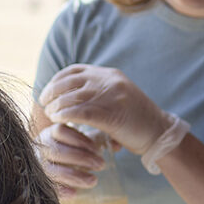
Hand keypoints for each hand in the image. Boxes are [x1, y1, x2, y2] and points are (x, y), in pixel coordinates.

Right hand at [33, 120, 108, 196]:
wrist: (51, 165)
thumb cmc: (69, 150)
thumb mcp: (82, 142)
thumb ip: (98, 140)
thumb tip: (118, 145)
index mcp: (50, 133)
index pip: (60, 131)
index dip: (78, 139)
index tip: (97, 148)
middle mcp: (41, 147)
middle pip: (57, 150)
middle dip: (80, 158)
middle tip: (101, 165)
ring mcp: (36, 164)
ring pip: (50, 168)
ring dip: (73, 175)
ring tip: (93, 181)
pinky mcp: (37, 180)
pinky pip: (46, 185)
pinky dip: (60, 189)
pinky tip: (74, 193)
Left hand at [38, 64, 173, 154]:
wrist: (158, 133)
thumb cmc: (134, 120)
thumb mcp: (116, 96)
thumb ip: (95, 92)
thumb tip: (65, 97)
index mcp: (109, 74)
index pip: (73, 71)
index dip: (56, 81)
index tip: (47, 93)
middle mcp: (109, 80)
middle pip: (69, 83)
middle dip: (52, 94)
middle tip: (44, 106)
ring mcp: (111, 95)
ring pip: (72, 97)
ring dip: (56, 107)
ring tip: (51, 116)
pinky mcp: (111, 113)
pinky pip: (80, 112)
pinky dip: (65, 116)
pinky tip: (58, 121)